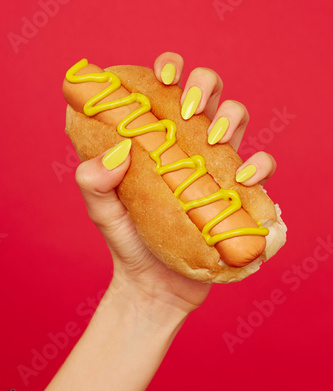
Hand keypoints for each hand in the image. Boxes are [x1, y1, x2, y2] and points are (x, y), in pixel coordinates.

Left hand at [75, 52, 275, 314]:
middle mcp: (189, 148)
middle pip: (210, 94)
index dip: (172, 69)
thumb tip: (117, 151)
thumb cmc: (128, 244)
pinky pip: (261, 170)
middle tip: (189, 109)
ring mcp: (216, 169)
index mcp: (159, 141)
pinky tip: (243, 177)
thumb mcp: (103, 213)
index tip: (165, 73)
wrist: (154, 287)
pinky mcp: (238, 196)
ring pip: (237, 120)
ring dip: (231, 117)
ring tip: (214, 139)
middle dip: (205, 85)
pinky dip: (260, 166)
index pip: (168, 90)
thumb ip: (94, 183)